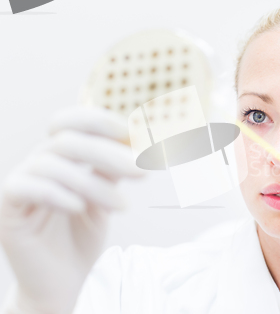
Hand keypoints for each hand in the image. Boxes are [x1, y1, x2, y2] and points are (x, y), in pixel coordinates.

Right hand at [0, 106, 145, 313]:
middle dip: (108, 153)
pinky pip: (27, 189)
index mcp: (59, 158)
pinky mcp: (8, 209)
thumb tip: (134, 141)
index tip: (132, 134)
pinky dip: (58, 194)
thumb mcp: (105, 199)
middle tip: (141, 171)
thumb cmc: (82, 237)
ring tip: (123, 207)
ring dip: (93, 184)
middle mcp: (37, 165)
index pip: (70, 123)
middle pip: (66, 141)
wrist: (63, 281)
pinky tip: (81, 208)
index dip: (98, 121)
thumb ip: (111, 171)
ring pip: (52, 164)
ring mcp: (20, 185)